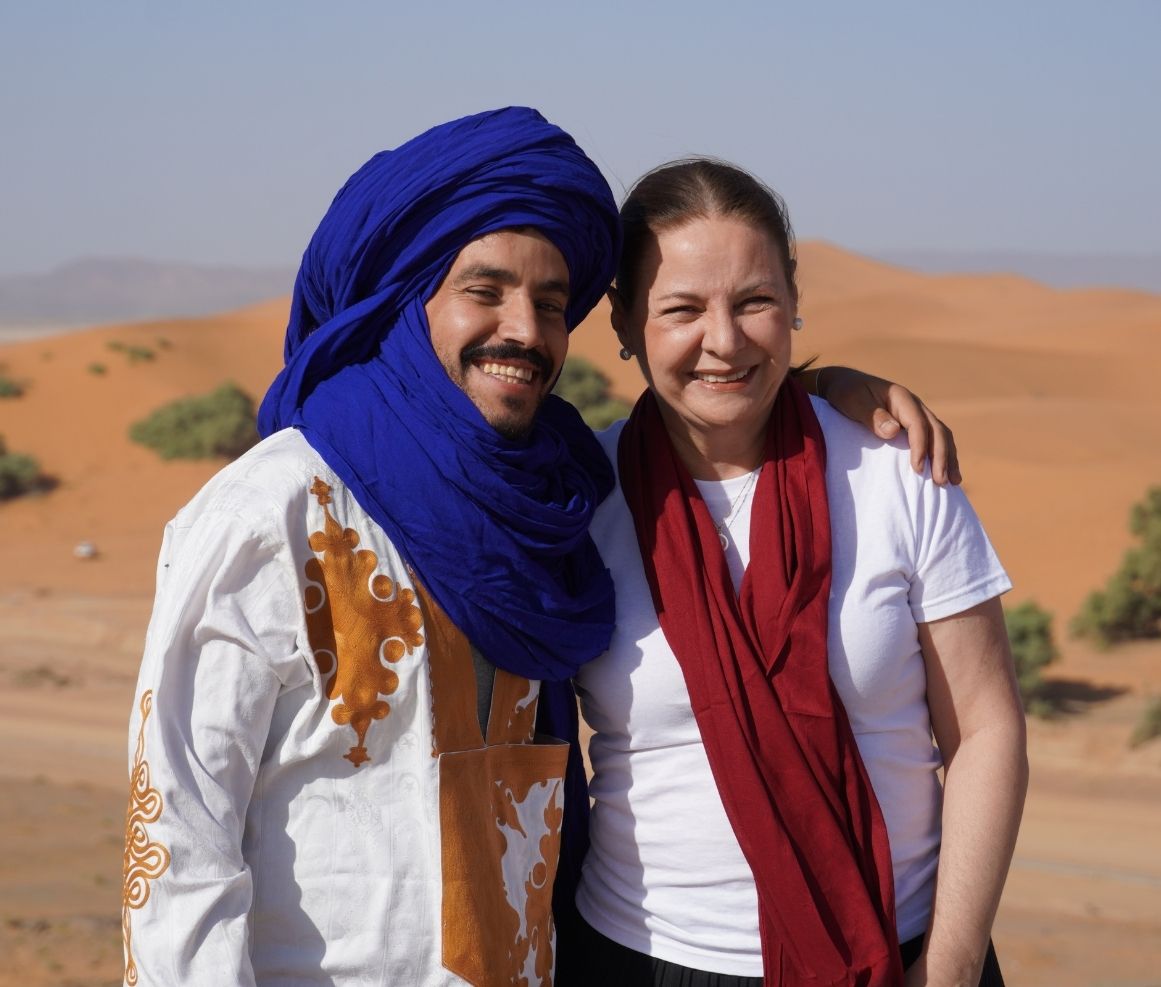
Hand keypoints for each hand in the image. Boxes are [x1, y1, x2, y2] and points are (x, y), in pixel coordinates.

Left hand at [815, 366, 960, 484]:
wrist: (845, 384)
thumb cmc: (846, 393)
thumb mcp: (853, 401)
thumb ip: (872, 415)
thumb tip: (894, 431)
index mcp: (901, 398)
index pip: (918, 423)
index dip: (920, 446)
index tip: (917, 469)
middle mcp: (914, 405)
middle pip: (937, 430)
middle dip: (941, 456)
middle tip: (941, 481)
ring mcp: (917, 414)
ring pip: (941, 435)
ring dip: (949, 458)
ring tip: (953, 481)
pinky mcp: (914, 424)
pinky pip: (934, 439)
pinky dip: (942, 455)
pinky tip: (946, 472)